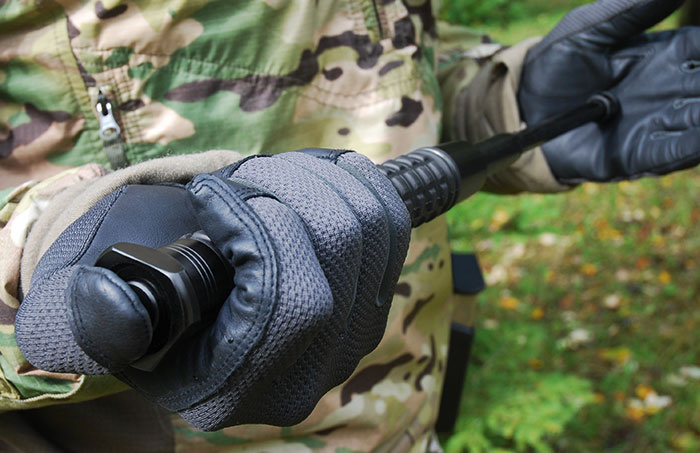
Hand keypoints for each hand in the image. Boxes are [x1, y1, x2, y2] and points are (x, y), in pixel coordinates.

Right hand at [16, 150, 410, 430]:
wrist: (184, 299)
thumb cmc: (137, 298)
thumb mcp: (88, 316)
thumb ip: (85, 318)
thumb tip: (117, 307)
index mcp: (239, 386)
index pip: (294, 305)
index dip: (262, 228)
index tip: (211, 194)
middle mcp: (308, 370)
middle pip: (344, 250)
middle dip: (288, 186)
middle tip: (237, 179)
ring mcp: (350, 334)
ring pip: (372, 224)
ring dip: (314, 177)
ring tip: (263, 177)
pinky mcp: (373, 296)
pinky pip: (391, 219)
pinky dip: (350, 178)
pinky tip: (305, 177)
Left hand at [519, 0, 699, 183]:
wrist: (522, 107)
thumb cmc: (557, 64)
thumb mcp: (590, 30)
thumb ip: (631, 11)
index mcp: (664, 55)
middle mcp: (666, 90)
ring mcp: (653, 123)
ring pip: (696, 120)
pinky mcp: (635, 154)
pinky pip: (670, 153)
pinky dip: (689, 147)